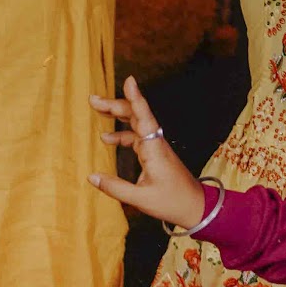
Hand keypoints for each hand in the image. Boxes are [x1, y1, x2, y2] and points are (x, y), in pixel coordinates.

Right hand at [87, 76, 208, 229]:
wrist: (194, 206)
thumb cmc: (171, 202)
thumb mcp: (140, 199)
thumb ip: (114, 188)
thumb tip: (91, 177)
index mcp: (154, 149)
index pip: (144, 118)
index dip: (135, 98)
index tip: (129, 80)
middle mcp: (155, 143)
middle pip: (136, 115)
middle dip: (115, 105)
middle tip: (93, 99)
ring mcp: (155, 147)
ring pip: (135, 124)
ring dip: (117, 115)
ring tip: (97, 109)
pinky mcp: (154, 154)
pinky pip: (135, 137)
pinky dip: (121, 134)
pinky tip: (106, 139)